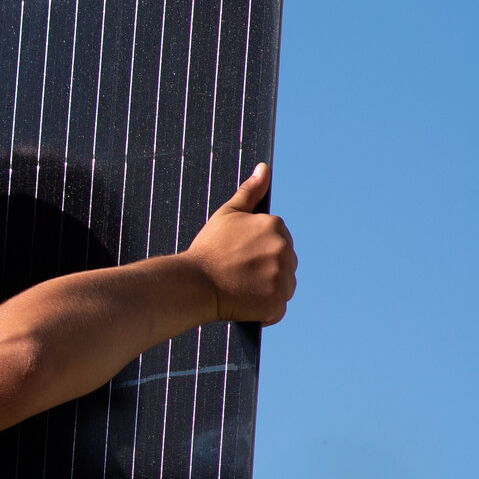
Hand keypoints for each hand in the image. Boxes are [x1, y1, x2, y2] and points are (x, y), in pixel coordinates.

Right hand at [186, 163, 296, 324]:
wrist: (194, 283)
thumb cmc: (208, 248)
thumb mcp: (228, 213)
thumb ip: (250, 191)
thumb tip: (265, 168)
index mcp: (275, 227)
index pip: (279, 242)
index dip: (259, 251)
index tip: (241, 257)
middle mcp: (284, 250)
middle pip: (284, 264)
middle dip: (266, 270)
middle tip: (239, 273)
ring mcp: (282, 278)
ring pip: (284, 286)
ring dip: (268, 290)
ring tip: (242, 287)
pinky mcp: (277, 303)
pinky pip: (278, 308)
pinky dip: (265, 310)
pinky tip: (246, 303)